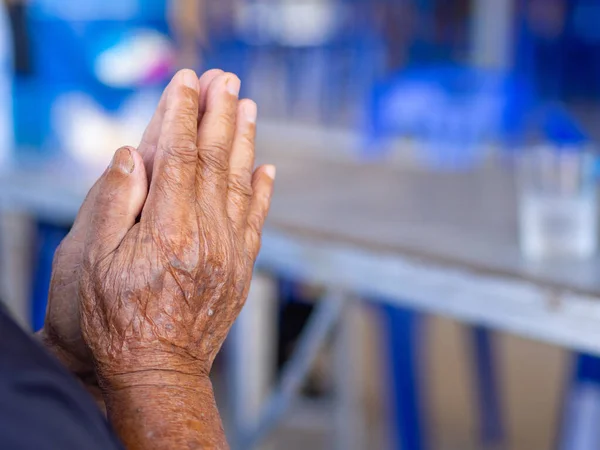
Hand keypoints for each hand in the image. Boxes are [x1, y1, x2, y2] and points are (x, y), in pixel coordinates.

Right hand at [80, 69, 273, 385]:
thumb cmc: (114, 322)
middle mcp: (206, 233)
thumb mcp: (93, 262)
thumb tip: (131, 154)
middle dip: (219, 114)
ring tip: (248, 107)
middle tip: (226, 80)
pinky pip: (256, 220)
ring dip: (244, 141)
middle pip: (214, 160)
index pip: (177, 154)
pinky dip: (262, 191)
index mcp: (167, 227)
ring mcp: (230, 252)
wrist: (156, 372)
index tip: (187, 81)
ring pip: (240, 183)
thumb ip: (114, 203)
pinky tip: (267, 168)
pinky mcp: (241, 270)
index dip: (181, 113)